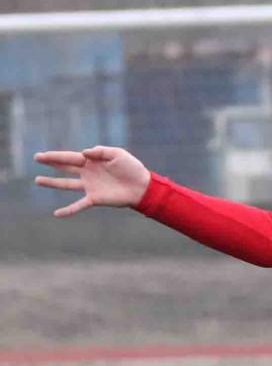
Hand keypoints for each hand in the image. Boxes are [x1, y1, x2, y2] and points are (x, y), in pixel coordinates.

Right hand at [34, 146, 151, 216]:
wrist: (142, 187)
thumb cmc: (132, 168)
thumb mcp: (117, 154)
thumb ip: (100, 151)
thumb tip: (83, 152)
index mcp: (92, 161)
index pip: (70, 157)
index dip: (55, 156)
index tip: (41, 156)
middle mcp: (88, 173)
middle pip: (65, 167)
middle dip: (51, 163)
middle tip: (36, 158)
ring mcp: (90, 186)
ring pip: (67, 184)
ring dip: (52, 183)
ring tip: (37, 181)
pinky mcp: (95, 199)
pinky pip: (79, 205)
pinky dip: (68, 210)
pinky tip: (57, 214)